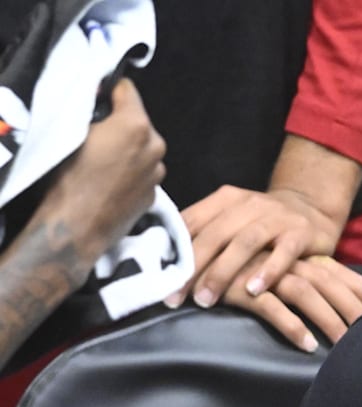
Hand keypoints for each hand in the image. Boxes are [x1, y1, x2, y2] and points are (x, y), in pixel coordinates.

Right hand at [44, 78, 165, 268]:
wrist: (77, 228)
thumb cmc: (69, 178)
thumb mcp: (73, 133)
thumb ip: (93, 114)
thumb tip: (99, 102)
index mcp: (137, 125)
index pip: (128, 90)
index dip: (109, 91)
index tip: (97, 97)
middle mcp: (156, 147)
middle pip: (138, 122)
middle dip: (120, 123)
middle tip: (96, 134)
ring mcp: (158, 173)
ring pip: (143, 149)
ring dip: (128, 149)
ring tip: (102, 162)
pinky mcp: (154, 194)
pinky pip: (143, 173)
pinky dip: (131, 172)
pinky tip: (110, 182)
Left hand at [171, 185, 340, 308]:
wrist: (312, 208)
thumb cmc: (263, 222)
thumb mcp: (233, 219)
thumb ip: (205, 233)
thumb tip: (163, 260)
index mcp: (226, 200)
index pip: (192, 222)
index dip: (172, 250)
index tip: (156, 277)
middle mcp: (250, 205)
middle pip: (215, 234)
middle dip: (192, 267)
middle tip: (175, 297)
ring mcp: (277, 217)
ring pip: (245, 242)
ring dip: (223, 272)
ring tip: (207, 299)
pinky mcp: (301, 233)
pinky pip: (284, 252)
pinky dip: (268, 271)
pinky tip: (253, 291)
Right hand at [221, 254, 361, 351]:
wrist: (184, 245)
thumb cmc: (231, 264)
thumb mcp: (267, 268)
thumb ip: (292, 277)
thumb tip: (324, 298)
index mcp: (292, 255)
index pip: (335, 270)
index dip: (359, 288)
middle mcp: (283, 260)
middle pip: (328, 283)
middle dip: (352, 308)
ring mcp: (263, 272)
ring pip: (306, 294)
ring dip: (328, 320)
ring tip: (345, 344)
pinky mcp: (241, 286)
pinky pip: (273, 308)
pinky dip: (292, 326)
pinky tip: (307, 344)